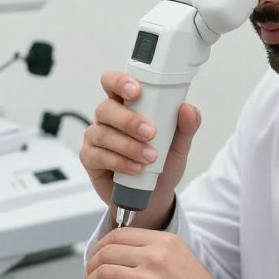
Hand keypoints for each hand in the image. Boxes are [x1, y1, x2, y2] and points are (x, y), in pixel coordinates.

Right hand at [80, 70, 201, 229]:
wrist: (154, 197)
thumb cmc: (162, 163)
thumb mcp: (179, 145)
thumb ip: (186, 126)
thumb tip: (188, 109)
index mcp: (127, 104)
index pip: (114, 83)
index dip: (120, 82)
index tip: (136, 91)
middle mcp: (108, 118)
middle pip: (106, 108)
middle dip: (128, 120)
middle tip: (150, 132)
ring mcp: (97, 138)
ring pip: (102, 133)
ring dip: (128, 145)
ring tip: (149, 157)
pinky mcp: (90, 158)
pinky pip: (98, 156)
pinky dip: (120, 162)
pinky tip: (135, 168)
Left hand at [80, 228, 236, 278]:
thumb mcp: (182, 259)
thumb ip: (156, 251)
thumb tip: (128, 249)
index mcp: (165, 243)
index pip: (120, 234)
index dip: (102, 244)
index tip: (98, 253)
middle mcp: (155, 258)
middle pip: (107, 252)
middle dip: (93, 261)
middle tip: (90, 271)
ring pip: (102, 272)